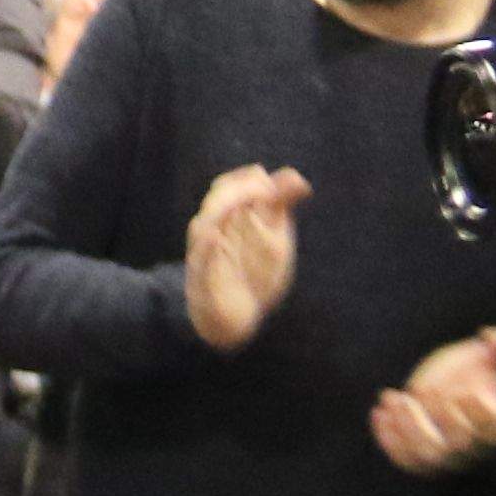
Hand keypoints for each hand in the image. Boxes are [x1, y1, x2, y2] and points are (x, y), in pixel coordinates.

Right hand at [186, 164, 309, 351]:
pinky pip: (199, 261)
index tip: (274, 187)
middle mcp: (215, 232)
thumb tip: (295, 176)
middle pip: (217, 198)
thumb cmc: (253, 274)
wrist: (236, 318)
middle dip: (242, 189)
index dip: (250, 179)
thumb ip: (281, 208)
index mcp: (231, 220)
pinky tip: (214, 237)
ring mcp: (207, 255)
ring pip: (204, 225)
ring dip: (223, 208)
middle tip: (268, 192)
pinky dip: (205, 248)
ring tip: (246, 198)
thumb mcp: (275, 239)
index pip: (230, 184)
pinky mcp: (203, 280)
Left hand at [377, 327, 495, 473]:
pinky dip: (388, 438)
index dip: (476, 411)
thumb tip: (493, 336)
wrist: (448, 386)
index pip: (491, 429)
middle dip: (440, 416)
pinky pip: (404, 459)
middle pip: (458, 445)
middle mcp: (474, 447)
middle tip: (422, 387)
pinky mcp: (420, 459)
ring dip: (406, 427)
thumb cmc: (472, 371)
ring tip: (391, 396)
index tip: (462, 389)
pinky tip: (379, 412)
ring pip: (427, 456)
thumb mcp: (487, 357)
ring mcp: (446, 457)